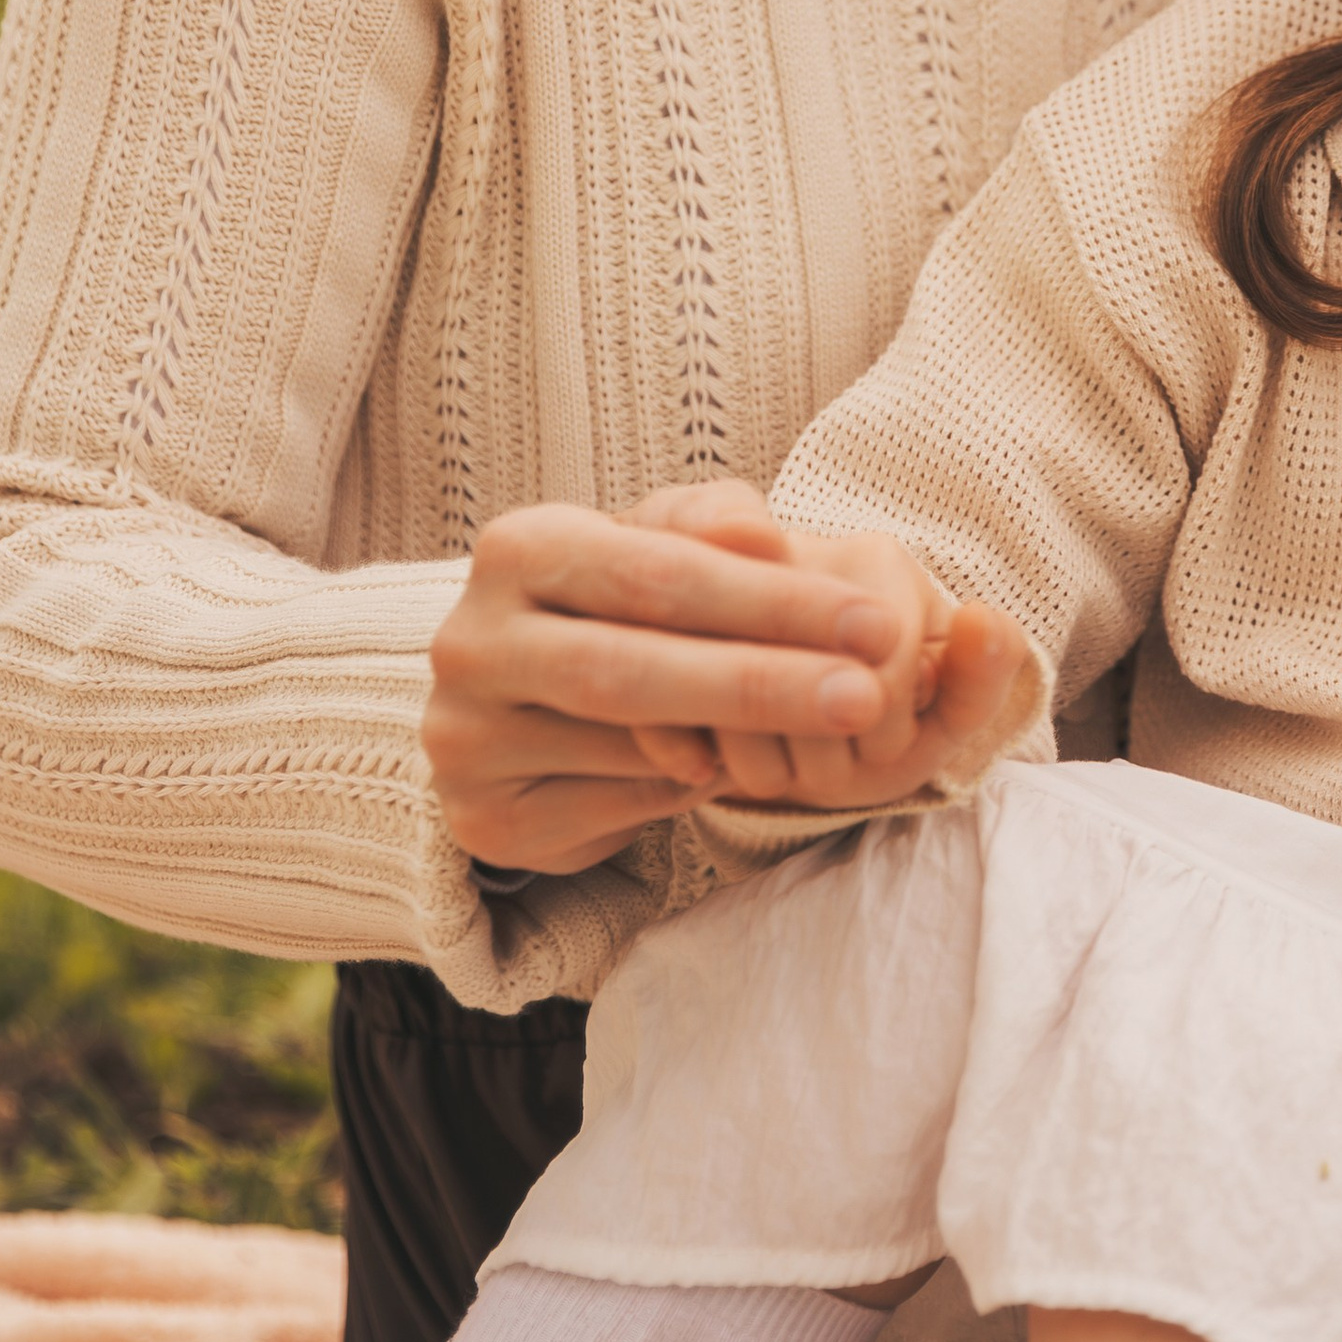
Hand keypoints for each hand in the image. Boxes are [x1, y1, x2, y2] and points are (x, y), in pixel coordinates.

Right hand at [425, 483, 1028, 873]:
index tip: (875, 624)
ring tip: (807, 730)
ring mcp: (466, 736)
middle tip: (865, 695)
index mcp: (519, 547)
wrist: (521, 699)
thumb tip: (759, 532)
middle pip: (631, 671)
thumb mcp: (660, 542)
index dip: (772, 601)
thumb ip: (714, 523)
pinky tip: (718, 771)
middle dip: (762, 684)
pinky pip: (611, 811)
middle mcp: (471, 640)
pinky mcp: (485, 818)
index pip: (658, 573)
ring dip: (732, 745)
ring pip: (625, 749)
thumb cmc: (618, 602)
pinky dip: (680, 791)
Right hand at [623, 493, 1032, 811]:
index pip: (885, 667)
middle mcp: (792, 550)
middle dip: (823, 756)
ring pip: (731, 701)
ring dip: (759, 764)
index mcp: (874, 561)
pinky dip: (684, 754)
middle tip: (829, 763)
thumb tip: (987, 619)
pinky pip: (658, 704)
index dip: (885, 732)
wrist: (794, 720)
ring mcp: (709, 583)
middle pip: (806, 685)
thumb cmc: (879, 717)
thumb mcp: (940, 710)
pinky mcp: (644, 622)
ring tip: (781, 762)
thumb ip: (981, 674)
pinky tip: (708, 765)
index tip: (885, 741)